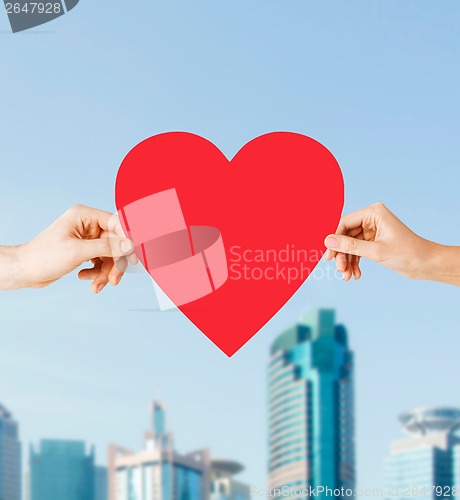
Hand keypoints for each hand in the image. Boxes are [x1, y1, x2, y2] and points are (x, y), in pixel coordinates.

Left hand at [1, 205, 135, 292]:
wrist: (25, 271)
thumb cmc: (43, 257)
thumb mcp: (77, 252)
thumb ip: (106, 247)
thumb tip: (129, 245)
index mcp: (84, 216)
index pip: (116, 223)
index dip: (127, 239)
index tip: (133, 256)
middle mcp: (87, 225)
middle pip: (115, 243)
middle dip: (114, 264)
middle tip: (114, 279)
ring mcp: (86, 239)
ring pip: (109, 255)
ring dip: (105, 272)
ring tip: (97, 285)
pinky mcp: (84, 251)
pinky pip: (100, 262)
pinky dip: (96, 273)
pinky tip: (84, 278)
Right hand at [324, 202, 452, 282]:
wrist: (426, 264)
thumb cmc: (407, 253)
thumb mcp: (375, 251)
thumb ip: (350, 246)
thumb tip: (328, 242)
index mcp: (373, 213)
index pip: (345, 223)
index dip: (334, 239)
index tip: (328, 255)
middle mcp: (371, 218)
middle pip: (345, 235)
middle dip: (342, 254)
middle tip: (339, 269)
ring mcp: (372, 230)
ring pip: (350, 245)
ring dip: (347, 261)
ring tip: (347, 276)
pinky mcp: (373, 241)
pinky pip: (357, 250)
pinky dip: (355, 262)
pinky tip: (355, 274)